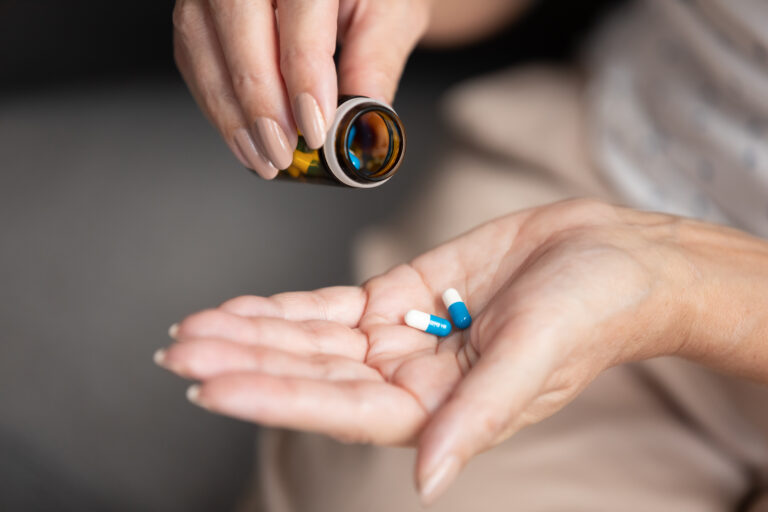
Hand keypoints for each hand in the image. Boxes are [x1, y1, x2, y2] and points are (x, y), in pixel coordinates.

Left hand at [156, 199, 720, 502]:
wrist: (611, 257)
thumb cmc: (591, 311)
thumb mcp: (536, 359)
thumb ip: (478, 417)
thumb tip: (428, 479)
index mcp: (438, 407)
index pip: (340, 407)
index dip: (274, 395)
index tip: (212, 382)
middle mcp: (410, 378)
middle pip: (310, 373)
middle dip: (244, 360)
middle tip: (178, 348)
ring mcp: (401, 336)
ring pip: (311, 339)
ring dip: (253, 332)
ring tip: (193, 327)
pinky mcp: (402, 294)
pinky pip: (332, 307)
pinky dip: (286, 307)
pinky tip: (244, 308)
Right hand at [172, 0, 429, 176]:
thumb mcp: (390, 15)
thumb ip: (375, 64)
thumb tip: (360, 125)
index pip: (299, 10)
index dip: (303, 76)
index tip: (314, 128)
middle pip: (238, 22)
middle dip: (260, 100)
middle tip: (283, 150)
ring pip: (203, 42)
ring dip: (231, 110)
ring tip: (263, 155)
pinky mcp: (197, 7)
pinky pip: (192, 55)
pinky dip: (216, 102)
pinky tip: (243, 136)